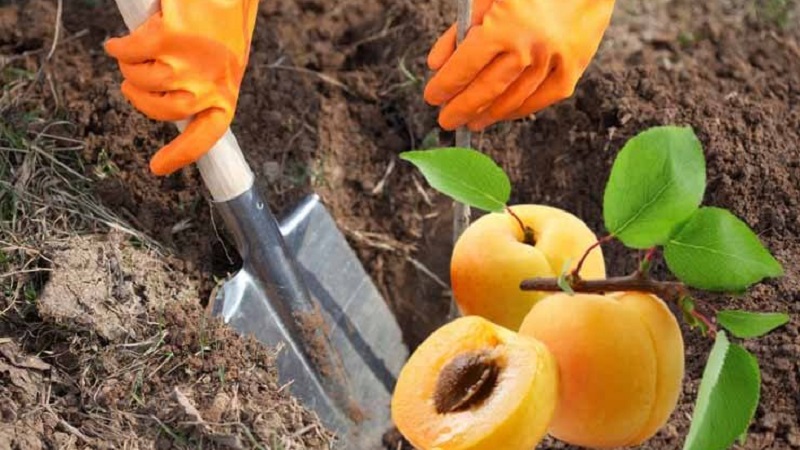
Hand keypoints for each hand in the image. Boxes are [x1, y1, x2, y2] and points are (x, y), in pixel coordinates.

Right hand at [105, 0, 258, 175]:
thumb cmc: (221, 18)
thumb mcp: (223, 61)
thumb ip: (205, 85)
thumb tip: (178, 107)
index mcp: (226, 92)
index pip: (206, 136)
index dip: (181, 155)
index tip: (157, 168)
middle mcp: (209, 83)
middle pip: (161, 111)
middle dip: (139, 98)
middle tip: (131, 84)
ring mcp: (188, 63)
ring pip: (141, 80)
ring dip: (130, 68)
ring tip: (132, 53)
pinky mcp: (169, 38)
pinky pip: (130, 53)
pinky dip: (120, 47)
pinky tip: (120, 42)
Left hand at [425, 0, 614, 130]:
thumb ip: (461, 28)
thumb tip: (436, 64)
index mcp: (505, 26)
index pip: (465, 67)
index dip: (445, 86)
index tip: (432, 97)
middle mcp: (530, 48)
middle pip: (486, 90)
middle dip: (461, 108)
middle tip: (446, 120)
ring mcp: (554, 61)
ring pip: (513, 99)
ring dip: (487, 114)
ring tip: (471, 122)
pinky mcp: (573, 67)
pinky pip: (541, 98)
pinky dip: (518, 110)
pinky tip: (501, 114)